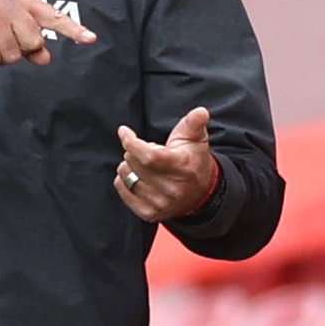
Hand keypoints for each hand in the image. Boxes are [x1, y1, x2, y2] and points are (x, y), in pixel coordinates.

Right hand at [0, 0, 94, 65]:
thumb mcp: (11, 29)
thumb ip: (31, 43)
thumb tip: (45, 57)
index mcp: (23, 0)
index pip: (52, 16)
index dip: (72, 29)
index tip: (90, 39)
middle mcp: (8, 1)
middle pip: (33, 42)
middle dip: (20, 50)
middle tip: (4, 42)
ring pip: (12, 54)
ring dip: (0, 57)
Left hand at [116, 107, 218, 222]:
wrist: (200, 193)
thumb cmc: (193, 161)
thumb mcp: (196, 139)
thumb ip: (195, 123)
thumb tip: (200, 112)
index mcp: (183, 167)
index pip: (149, 156)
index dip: (131, 142)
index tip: (124, 132)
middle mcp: (172, 189)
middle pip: (135, 164)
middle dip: (132, 151)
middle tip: (144, 150)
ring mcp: (161, 203)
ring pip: (127, 177)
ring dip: (128, 166)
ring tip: (141, 164)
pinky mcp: (150, 213)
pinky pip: (124, 191)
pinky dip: (123, 181)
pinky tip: (135, 176)